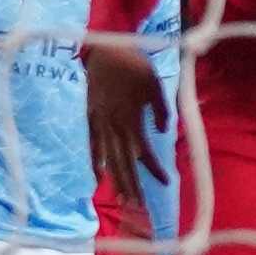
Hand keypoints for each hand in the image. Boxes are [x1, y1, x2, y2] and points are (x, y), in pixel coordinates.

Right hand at [87, 41, 165, 197]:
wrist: (104, 47)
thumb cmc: (133, 63)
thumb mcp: (155, 83)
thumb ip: (160, 108)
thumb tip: (165, 130)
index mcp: (131, 119)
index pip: (145, 151)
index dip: (155, 167)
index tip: (167, 180)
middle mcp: (114, 125)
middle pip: (124, 161)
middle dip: (132, 184)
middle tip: (138, 207)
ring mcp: (99, 122)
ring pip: (108, 156)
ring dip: (115, 179)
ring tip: (121, 199)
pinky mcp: (89, 116)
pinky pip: (90, 143)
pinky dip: (93, 160)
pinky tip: (96, 176)